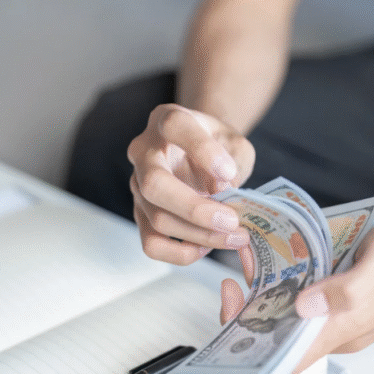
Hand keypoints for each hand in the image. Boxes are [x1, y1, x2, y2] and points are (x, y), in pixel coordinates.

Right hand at [128, 104, 254, 264]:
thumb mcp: (235, 143)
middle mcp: (144, 151)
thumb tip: (222, 191)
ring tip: (236, 237)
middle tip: (232, 221)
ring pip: (157, 218)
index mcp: (168, 120)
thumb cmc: (220, 146)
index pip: (175, 126)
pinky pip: (151, 243)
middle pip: (154, 184)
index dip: (202, 150)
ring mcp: (137, 184)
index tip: (229, 172)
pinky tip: (206, 246)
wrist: (203, 152)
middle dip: (195, 209)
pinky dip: (181, 253)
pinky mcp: (140, 213)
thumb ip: (233, 160)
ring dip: (200, 235)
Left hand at [218, 207, 373, 371]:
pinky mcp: (348, 295)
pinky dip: (288, 282)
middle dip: (252, 314)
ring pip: (295, 315)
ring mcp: (345, 313)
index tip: (232, 316)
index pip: (288, 358)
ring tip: (252, 263)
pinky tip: (279, 259)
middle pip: (284, 337)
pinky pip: (309, 298)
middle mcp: (343, 328)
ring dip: (268, 295)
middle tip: (235, 280)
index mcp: (347, 329)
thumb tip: (304, 308)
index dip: (252, 347)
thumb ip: (345, 290)